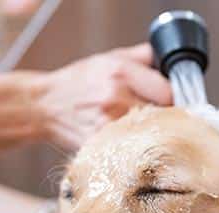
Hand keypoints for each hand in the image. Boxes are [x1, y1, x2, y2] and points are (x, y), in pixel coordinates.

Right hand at [34, 43, 172, 150]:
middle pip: (162, 116)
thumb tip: (169, 60)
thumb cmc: (79, 82)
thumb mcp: (109, 58)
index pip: (168, 92)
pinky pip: (130, 150)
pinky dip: (133, 149)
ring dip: (151, 136)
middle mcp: (115, 98)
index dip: (173, 100)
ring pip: (148, 136)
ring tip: (142, 131)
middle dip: (165, 120)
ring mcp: (108, 124)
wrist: (45, 105)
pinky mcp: (101, 145)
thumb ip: (143, 56)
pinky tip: (127, 143)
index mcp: (121, 73)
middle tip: (159, 120)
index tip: (170, 103)